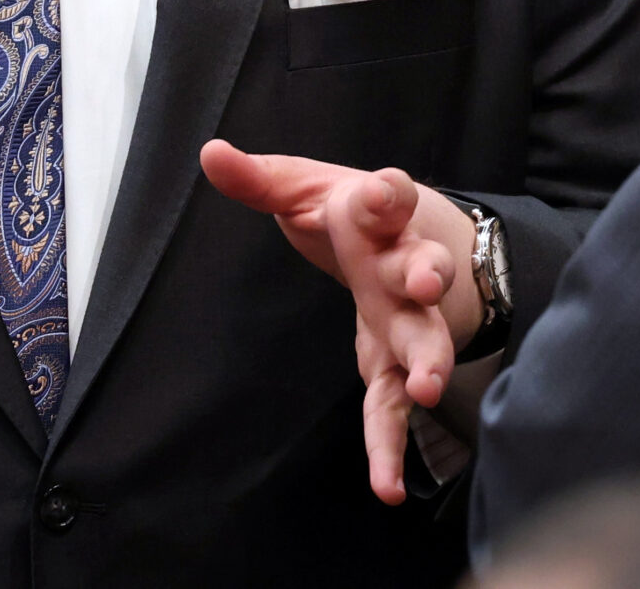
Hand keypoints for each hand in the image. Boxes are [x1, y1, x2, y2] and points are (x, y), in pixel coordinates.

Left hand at [200, 140, 480, 503]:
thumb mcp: (303, 187)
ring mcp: (404, 318)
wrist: (404, 243)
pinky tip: (386, 486)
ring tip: (428, 385)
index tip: (381, 192)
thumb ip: (258, 179)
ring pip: (423, 337)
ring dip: (429, 358)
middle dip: (426, 273)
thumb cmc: (349, 215)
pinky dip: (391, 445)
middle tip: (428, 281)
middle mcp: (400, 266)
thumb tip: (210, 153)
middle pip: (419, 266)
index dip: (386, 193)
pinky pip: (393, 406)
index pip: (389, 196)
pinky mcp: (394, 365)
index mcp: (376, 215)